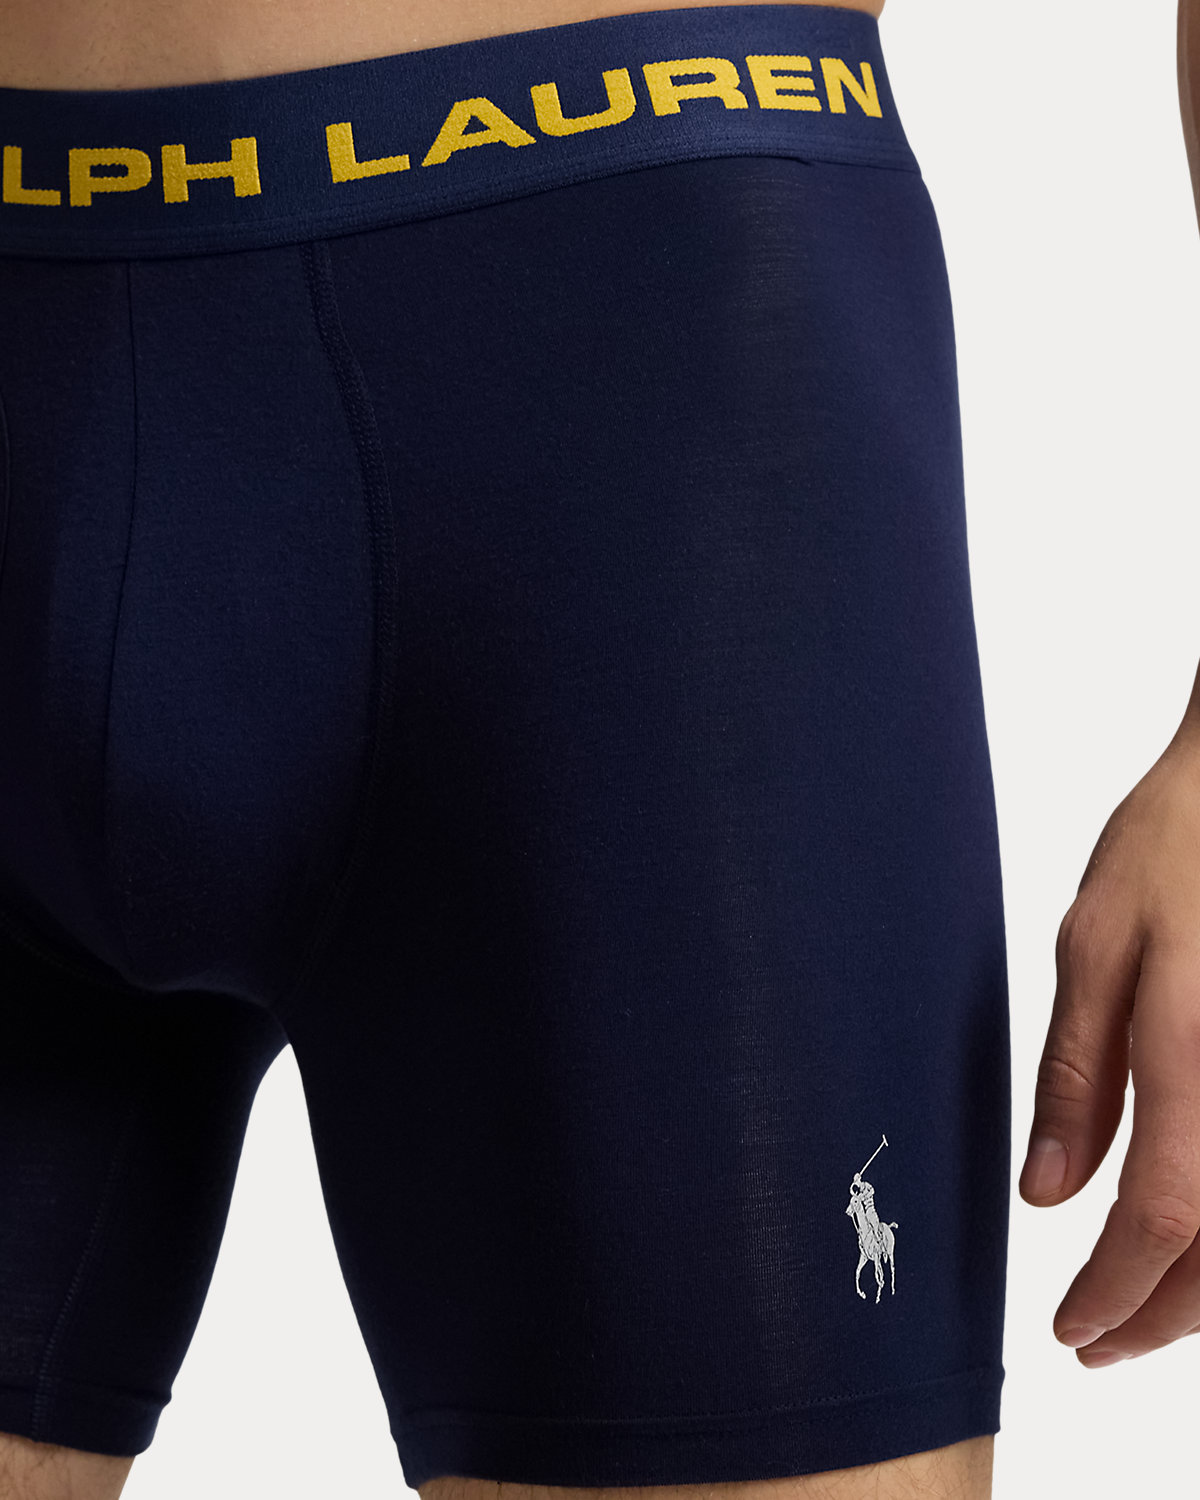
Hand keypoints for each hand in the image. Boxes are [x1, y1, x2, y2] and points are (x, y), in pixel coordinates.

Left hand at [1021, 729, 1199, 1366]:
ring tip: (1140, 1304)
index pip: (1165, 1211)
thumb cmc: (1174, 847)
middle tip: (1096, 1344)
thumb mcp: (1096, 944)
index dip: (1119, 1291)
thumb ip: (1079, 1074)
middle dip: (1166, 1317)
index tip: (1073, 1331)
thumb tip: (1047, 1196)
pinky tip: (1193, 1233)